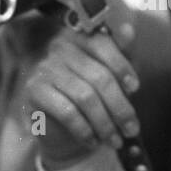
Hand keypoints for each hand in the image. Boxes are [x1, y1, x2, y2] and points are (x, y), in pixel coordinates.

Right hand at [26, 21, 140, 167]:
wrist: (60, 128)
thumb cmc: (91, 97)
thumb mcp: (111, 75)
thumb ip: (121, 54)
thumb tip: (128, 29)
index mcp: (79, 37)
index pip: (103, 44)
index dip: (122, 66)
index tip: (135, 88)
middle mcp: (59, 48)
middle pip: (98, 76)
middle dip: (120, 106)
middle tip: (132, 128)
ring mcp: (45, 68)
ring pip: (85, 97)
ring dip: (105, 123)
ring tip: (115, 140)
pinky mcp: (35, 91)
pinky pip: (67, 112)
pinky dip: (84, 130)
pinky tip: (93, 141)